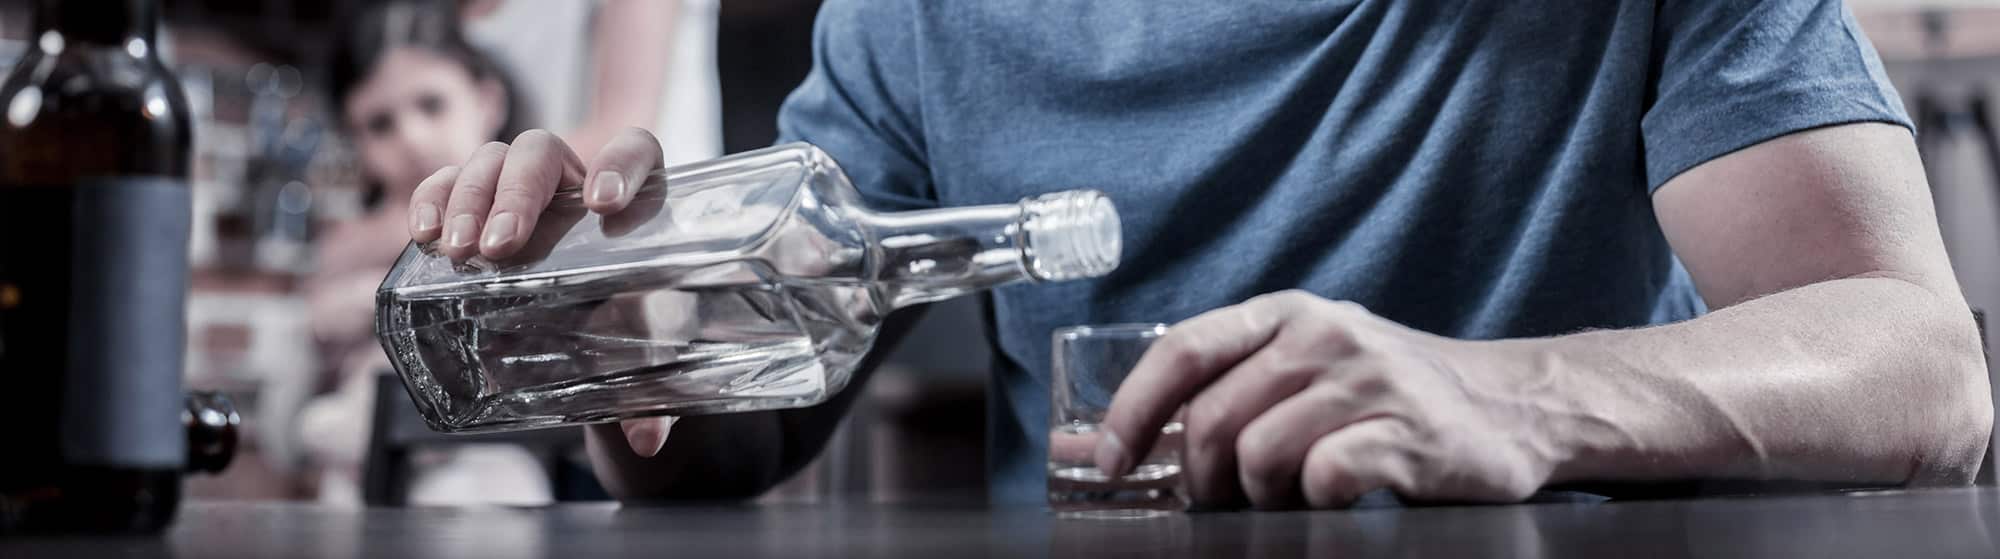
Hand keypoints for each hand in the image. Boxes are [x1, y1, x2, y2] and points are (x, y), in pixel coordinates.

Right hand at [408, 126, 676, 455]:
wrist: (597, 326)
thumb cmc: (632, 321)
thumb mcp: (646, 348)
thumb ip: (655, 387)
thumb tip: (646, 437)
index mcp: (635, 197)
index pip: (635, 150)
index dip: (621, 164)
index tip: (603, 204)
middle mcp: (577, 181)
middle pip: (544, 154)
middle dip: (519, 193)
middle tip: (501, 247)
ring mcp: (524, 187)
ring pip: (492, 160)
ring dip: (469, 198)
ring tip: (458, 251)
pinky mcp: (479, 203)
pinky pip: (448, 181)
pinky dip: (431, 200)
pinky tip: (423, 234)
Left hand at [1095, 290, 1564, 508]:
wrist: (1516, 405)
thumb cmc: (1393, 393)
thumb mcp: (1309, 365)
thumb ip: (1227, 389)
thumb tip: (1103, 444)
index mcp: (1284, 314)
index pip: (1181, 351)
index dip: (1131, 411)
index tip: (1106, 462)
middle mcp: (1322, 335)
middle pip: (1212, 418)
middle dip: (1199, 480)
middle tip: (1219, 503)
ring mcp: (1366, 381)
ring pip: (1259, 454)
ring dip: (1259, 497)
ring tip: (1288, 498)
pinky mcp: (1406, 432)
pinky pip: (1323, 479)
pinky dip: (1315, 504)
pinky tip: (1334, 498)